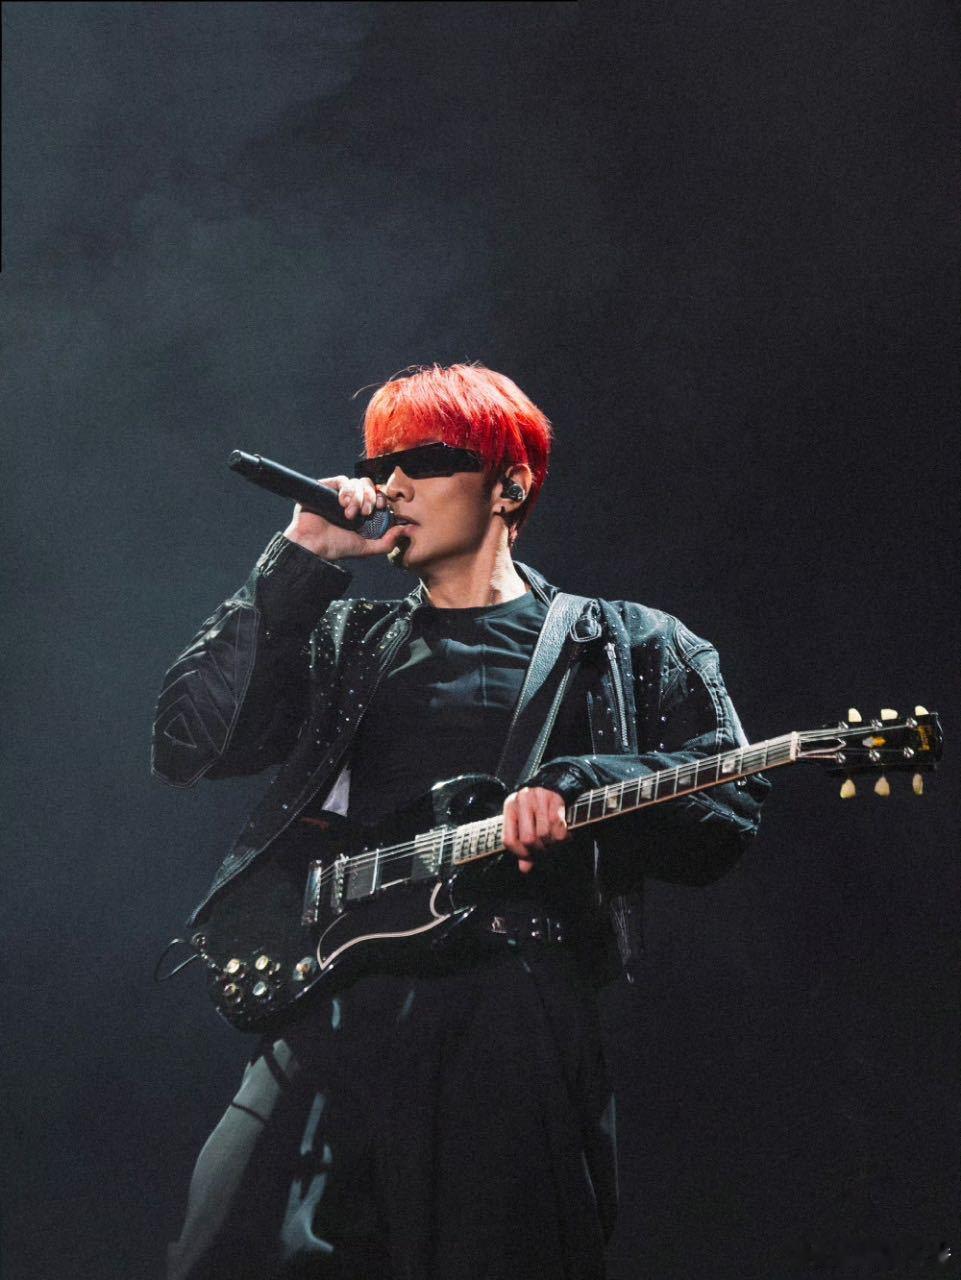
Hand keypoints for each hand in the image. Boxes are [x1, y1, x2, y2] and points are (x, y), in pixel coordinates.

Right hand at [283, 475, 410, 561]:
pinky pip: (342, 480)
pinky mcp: (325, 488)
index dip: (381, 498)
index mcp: (361, 512)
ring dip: (358, 497)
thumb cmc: (336, 547)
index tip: (380, 507)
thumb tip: (404, 530)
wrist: (313, 545)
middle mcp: (351, 501)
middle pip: (368, 485)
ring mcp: (338, 494)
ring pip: (356, 482)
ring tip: (350, 514)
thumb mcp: (366, 548)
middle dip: (370, 497)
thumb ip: (386, 542)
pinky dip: (347, 490)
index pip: (376, 496)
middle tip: (365, 513)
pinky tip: (343, 503)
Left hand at [502, 787, 568, 873]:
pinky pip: (558, 825)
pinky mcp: (555, 798)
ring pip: (544, 834)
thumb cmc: (536, 810)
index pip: (509, 841)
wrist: (555, 784)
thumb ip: (523, 848)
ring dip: (553, 843)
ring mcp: (537, 797)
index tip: (531, 856)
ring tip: (555, 841)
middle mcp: (521, 800)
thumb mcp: (525, 825)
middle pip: (528, 839)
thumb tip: (524, 869)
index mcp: (510, 807)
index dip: (521, 854)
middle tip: (547, 849)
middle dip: (540, 850)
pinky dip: (563, 835)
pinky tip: (564, 834)